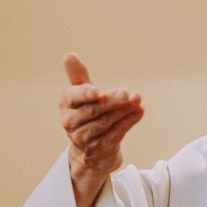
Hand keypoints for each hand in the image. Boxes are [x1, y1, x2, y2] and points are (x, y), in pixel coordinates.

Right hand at [59, 53, 143, 206]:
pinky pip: (116, 134)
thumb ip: (79, 77)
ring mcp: (84, 138)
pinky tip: (140, 111)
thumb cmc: (88, 116)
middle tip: (128, 92)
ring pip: (106, 122)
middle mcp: (71, 122)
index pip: (73, 97)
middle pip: (93, 110)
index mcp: (66, 105)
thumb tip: (69, 55)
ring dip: (124, 110)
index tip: (96, 90)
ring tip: (138, 99)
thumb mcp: (83, 96)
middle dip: (112, 101)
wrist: (92, 151)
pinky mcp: (100, 149)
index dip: (84, 94)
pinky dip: (129, 122)